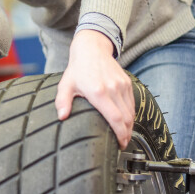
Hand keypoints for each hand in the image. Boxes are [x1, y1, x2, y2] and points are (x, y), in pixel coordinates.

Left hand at [55, 30, 133, 147]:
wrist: (92, 49)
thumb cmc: (78, 69)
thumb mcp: (66, 85)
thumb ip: (62, 102)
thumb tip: (62, 116)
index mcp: (98, 92)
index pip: (115, 118)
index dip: (120, 134)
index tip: (120, 144)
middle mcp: (113, 89)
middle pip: (126, 118)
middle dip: (126, 134)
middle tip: (122, 144)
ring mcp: (121, 85)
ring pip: (131, 112)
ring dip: (130, 126)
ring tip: (124, 136)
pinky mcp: (127, 83)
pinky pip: (132, 103)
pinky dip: (131, 115)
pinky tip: (126, 122)